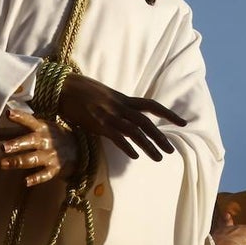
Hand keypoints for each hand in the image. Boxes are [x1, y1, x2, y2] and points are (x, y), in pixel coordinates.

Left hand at [0, 108, 77, 186]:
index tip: (8, 113)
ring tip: (3, 164)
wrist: (79, 148)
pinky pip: (45, 174)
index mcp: (40, 127)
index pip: (29, 121)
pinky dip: (36, 178)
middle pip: (29, 141)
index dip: (19, 117)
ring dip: (18, 161)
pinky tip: (26, 182)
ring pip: (33, 158)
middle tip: (2, 148)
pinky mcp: (55, 168)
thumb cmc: (51, 137)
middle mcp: (45, 140)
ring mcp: (50, 154)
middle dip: (16, 144)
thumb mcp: (36, 130)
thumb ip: (13, 132)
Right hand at [57, 73, 186, 160]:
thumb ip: (117, 106)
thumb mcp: (105, 96)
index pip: (152, 105)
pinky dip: (126, 146)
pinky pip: (116, 136)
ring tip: (159, 158)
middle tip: (172, 151)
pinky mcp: (97, 123)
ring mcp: (109, 114)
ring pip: (135, 131)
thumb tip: (127, 115)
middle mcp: (120, 106)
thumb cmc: (82, 91)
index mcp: (123, 99)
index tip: (183, 122)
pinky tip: (135, 157)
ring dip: (148, 145)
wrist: (63, 86)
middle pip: (146, 122)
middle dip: (160, 136)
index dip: (168, 114)